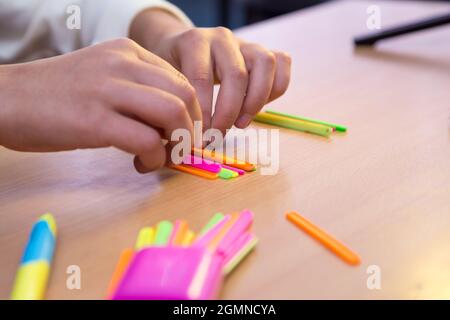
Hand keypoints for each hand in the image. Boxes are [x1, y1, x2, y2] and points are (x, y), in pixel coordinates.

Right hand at [0, 38, 201, 172]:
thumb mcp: (104, 80)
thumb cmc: (57, 95)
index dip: (193, 113)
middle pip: (186, 94)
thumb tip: (172, 126)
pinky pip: (146, 139)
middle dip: (193, 129)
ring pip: (173, 113)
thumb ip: (138, 94)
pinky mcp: (94, 120)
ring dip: (178, 143)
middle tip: (181, 150)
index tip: (186, 135)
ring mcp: (108, 90)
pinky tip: (141, 164)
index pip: (181, 80)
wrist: (5, 98)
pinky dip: (154, 157)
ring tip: (162, 158)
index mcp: (128, 52)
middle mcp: (123, 64)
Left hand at [131, 9, 291, 133]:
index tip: (198, 138)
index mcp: (194, 42)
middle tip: (217, 136)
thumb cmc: (173, 72)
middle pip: (236, 75)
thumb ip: (172, 107)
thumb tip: (170, 149)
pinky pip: (282, 63)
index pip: (201, 79)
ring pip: (265, 64)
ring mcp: (246, 43)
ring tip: (241, 124)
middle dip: (228, 113)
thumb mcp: (165, 83)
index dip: (202, 113)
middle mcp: (222, 38)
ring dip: (256, 101)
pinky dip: (276, 88)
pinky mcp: (263, 52)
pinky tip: (258, 107)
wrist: (182, 47)